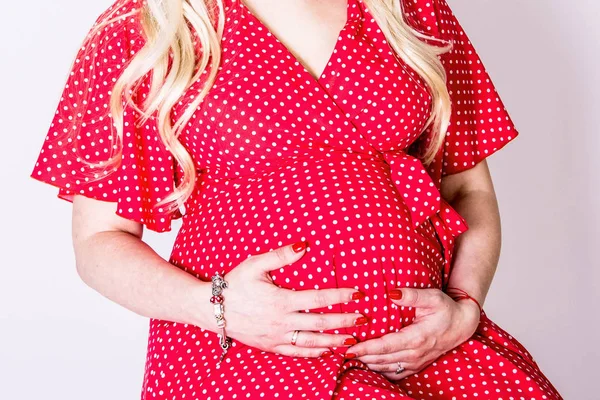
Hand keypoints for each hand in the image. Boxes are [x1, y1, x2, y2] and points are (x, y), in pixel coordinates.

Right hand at [222, 241, 364, 357]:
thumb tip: (304, 246)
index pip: (319, 298)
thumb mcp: (255, 265)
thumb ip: (281, 256)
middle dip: (346, 321)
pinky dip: (314, 353)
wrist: (211, 309)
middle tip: (365, 319)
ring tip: (354, 339)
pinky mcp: (271, 346)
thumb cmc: (234, 284)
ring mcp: (277, 337)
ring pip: (312, 342)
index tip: (358, 294)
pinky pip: (297, 352)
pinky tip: (327, 351)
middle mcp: (282, 321)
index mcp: (281, 300)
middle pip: (321, 323)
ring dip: (335, 341)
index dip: (340, 296)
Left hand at [345, 287, 480, 380]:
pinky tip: (365, 364)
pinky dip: (378, 370)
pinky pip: (394, 372)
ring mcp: (416, 361)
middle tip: (340, 351)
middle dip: (360, 357)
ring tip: (348, 357)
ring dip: (366, 364)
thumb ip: (411, 296)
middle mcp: (415, 353)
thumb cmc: (446, 309)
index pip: (385, 346)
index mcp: (417, 337)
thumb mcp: (432, 297)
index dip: (366, 348)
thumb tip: (391, 293)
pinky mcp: (416, 364)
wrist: (462, 324)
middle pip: (381, 359)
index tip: (349, 347)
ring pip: (386, 368)